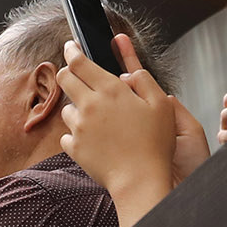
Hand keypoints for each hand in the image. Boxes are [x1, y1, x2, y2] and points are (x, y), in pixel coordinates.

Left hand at [58, 33, 193, 226]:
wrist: (140, 180)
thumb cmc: (154, 144)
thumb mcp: (161, 104)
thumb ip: (144, 80)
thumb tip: (129, 71)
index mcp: (111, 90)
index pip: (79, 62)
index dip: (72, 50)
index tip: (71, 47)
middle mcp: (89, 105)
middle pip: (65, 78)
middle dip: (68, 72)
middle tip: (77, 75)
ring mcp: (79, 127)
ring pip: (67, 108)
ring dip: (77, 107)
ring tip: (97, 119)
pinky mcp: (74, 147)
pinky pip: (68, 134)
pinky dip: (77, 134)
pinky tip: (94, 139)